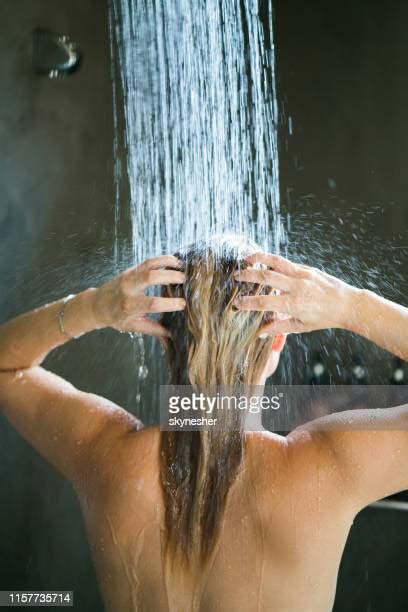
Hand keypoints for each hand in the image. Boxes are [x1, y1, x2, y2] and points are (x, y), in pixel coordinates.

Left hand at [91, 256, 185, 335]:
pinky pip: (147, 262)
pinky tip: (173, 261)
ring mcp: (128, 277)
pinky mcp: (130, 270)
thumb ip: (153, 330)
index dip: (169, 304)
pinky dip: (161, 259)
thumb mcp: (133, 326)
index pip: (152, 303)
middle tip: (185, 280)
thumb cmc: (116, 317)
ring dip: (166, 263)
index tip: (183, 304)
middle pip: (150, 277)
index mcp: (129, 306)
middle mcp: (128, 289)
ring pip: (149, 265)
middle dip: (170, 277)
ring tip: (181, 266)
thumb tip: (172, 336)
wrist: (97, 305)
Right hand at [233, 252, 357, 333]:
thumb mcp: (301, 327)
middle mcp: (298, 287)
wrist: (348, 304)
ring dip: (258, 258)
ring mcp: (303, 275)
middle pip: (266, 277)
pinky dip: (272, 261)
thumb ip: (278, 328)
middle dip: (248, 275)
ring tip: (245, 258)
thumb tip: (259, 333)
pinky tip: (263, 262)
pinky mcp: (307, 268)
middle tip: (235, 276)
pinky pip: (286, 263)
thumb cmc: (324, 318)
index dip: (248, 303)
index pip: (265, 303)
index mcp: (295, 304)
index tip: (236, 303)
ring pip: (276, 262)